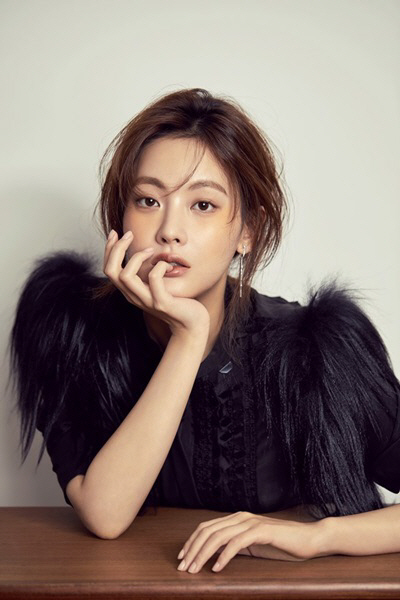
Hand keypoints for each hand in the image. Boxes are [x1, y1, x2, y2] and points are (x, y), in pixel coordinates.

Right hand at [103, 230, 209, 337]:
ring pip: (125, 276)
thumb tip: (144, 250)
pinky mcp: (162, 302)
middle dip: (116, 248)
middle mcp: (133, 297)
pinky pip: (154, 278)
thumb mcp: (156, 286)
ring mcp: (146, 300)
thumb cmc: (177, 302)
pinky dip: (160, 266)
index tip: (116, 233)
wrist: (191, 325)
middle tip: (129, 234)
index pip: (108, 269)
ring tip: (151, 251)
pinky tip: (168, 265)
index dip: (108, 249)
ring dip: (136, 257)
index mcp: (130, 291)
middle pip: (111, 271)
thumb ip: (147, 274)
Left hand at [176, 510, 326, 573]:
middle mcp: (241, 517)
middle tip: (183, 568)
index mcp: (237, 519)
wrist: (309, 539)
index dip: (191, 542)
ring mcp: (251, 522)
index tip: (182, 558)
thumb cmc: (282, 544)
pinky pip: (237, 542)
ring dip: (203, 554)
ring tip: (195, 570)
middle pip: (208, 531)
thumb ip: (235, 546)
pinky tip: (217, 568)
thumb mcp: (253, 546)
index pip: (206, 527)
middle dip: (192, 549)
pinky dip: (224, 555)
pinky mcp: (261, 531)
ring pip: (219, 536)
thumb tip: (213, 554)